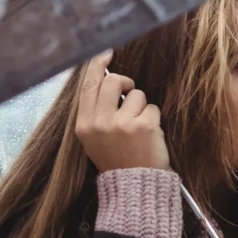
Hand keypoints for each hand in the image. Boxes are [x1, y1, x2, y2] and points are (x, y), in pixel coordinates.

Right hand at [75, 50, 169, 172]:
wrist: (134, 185)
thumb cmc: (116, 158)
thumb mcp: (94, 137)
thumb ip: (96, 110)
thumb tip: (105, 77)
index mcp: (84, 125)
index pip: (88, 86)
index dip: (97, 66)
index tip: (106, 52)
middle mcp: (100, 122)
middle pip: (113, 82)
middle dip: (126, 83)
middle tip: (130, 94)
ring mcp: (122, 123)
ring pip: (136, 94)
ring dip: (142, 106)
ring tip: (138, 127)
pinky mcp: (144, 125)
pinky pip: (152, 107)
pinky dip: (154, 118)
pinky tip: (149, 134)